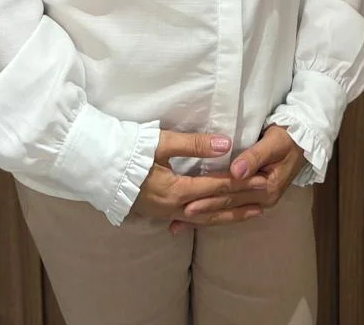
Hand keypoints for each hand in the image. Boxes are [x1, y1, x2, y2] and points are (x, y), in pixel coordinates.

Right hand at [132, 131, 267, 229]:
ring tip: (251, 214)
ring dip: (228, 216)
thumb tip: (226, 144)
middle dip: (240, 202)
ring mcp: (165, 214)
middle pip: (214, 208)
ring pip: (204, 219)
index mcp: (177, 190)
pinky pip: (190, 220)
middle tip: (265, 199)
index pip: (217, 187)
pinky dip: (208, 218)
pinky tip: (215, 220)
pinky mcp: (159, 214)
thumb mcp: (162, 143)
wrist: (98, 167)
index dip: (241, 183)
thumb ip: (195, 145)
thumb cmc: (130, 151)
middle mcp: (174, 208)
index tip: (262, 179)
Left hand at [168, 125, 305, 233]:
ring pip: (228, 209)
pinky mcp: (256, 196)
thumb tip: (236, 171)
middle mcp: (263, 199)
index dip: (210, 197)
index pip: (232, 194)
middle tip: (179, 216)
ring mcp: (260, 200)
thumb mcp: (273, 143)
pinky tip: (200, 217)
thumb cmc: (287, 137)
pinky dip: (216, 211)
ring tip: (182, 223)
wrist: (304, 139)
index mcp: (266, 188)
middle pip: (227, 205)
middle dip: (203, 211)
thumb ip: (254, 156)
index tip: (189, 203)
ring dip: (206, 216)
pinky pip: (233, 206)